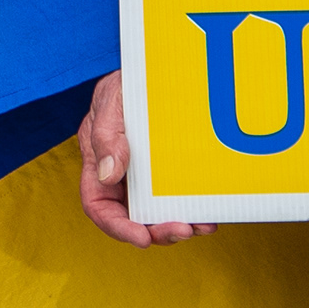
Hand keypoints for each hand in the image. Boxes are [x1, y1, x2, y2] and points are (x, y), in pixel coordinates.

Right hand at [74, 70, 212, 244]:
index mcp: (99, 164)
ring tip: (201, 226)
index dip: (119, 228)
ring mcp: (146, 176)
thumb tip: (109, 176)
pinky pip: (178, 198)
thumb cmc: (124, 84)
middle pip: (132, 217)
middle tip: (183, 231)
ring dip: (178, 225)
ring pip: (157, 213)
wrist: (153, 68)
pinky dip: (193, 209)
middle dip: (156, 231)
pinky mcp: (169, 172)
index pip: (99, 206)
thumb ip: (106, 137)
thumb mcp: (111, 103)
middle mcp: (122, 176)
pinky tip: (209, 213)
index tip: (142, 238)